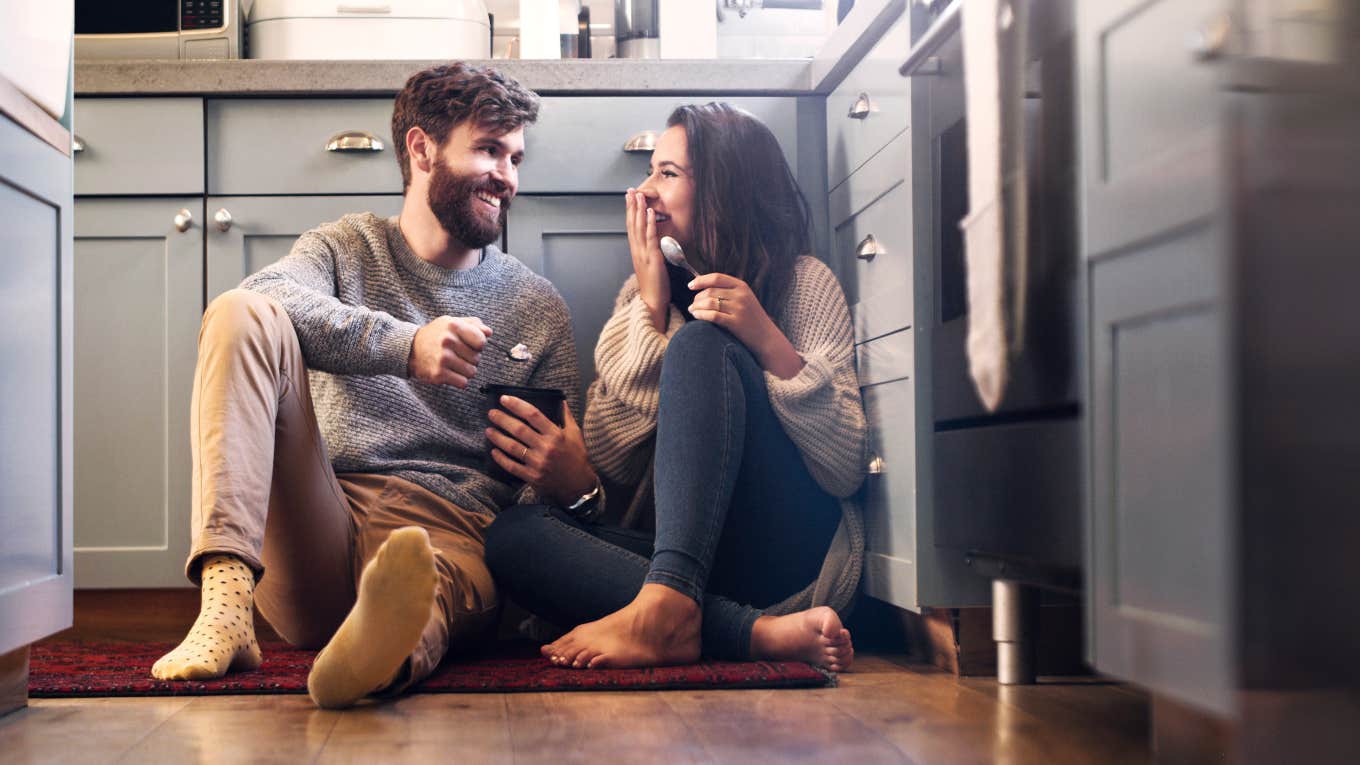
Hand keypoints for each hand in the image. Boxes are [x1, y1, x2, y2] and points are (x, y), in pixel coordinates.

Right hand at [407, 315, 491, 387]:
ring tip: (453, 364)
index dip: (478, 345)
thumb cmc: (435, 335)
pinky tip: (450, 372)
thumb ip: (473, 324)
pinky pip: (463, 383)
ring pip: (472, 372)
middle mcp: (447, 341)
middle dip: (470, 358)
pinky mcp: (438, 374)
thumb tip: (489, 332)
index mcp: (453, 325)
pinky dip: (459, 380)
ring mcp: (442, 358)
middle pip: (477, 358)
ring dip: (465, 370)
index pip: (481, 341)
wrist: (409, 350)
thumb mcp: (452, 322)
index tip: (469, 345)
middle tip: (457, 355)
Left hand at [486, 397, 596, 504]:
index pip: (533, 415)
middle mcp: (546, 447)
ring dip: (498, 437)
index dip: (517, 405)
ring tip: (488, 430)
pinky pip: (512, 466)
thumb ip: (566, 416)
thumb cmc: (577, 457)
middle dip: (502, 419)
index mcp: (556, 434)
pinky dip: (501, 459)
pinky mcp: (532, 476)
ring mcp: (537, 463)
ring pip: (513, 447)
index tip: (504, 399)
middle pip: (519, 430)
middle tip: (491, 413)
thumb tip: (560, 400)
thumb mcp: (575, 434)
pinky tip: (494, 451)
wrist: (579, 485)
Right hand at [625, 188, 669, 329]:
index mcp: (636, 252)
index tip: (630, 199)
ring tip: (639, 195)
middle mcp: (636, 251)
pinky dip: (649, 223)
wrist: (652, 302)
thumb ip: (649, 254)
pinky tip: (649, 212)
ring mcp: (643, 254)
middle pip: (632, 224)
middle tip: (630, 190)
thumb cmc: (654, 287)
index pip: (631, 228)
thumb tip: (653, 243)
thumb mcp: (650, 266)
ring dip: (639, 210)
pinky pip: (650, 237)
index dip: (630, 212)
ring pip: (639, 227)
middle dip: (631, 206)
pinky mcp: (652, 258)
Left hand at [688, 273, 804, 378]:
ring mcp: (739, 309)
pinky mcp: (736, 323)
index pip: (716, 278)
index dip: (700, 280)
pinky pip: (713, 316)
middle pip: (710, 291)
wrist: (766, 338)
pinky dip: (701, 315)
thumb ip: (728, 291)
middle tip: (692, 305)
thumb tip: (703, 287)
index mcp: (742, 286)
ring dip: (696, 306)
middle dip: (697, 298)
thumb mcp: (745, 299)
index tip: (690, 286)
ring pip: (709, 303)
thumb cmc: (751, 319)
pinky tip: (696, 316)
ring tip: (692, 311)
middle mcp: (741, 295)